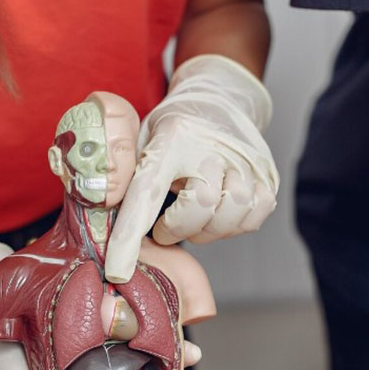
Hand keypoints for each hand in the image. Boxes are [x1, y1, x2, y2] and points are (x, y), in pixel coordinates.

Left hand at [105, 54, 278, 282]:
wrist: (222, 98)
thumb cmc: (174, 128)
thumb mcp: (140, 137)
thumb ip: (121, 170)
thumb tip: (101, 202)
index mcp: (173, 138)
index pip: (147, 192)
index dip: (131, 236)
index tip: (118, 271)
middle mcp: (213, 148)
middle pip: (200, 208)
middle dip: (178, 229)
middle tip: (165, 226)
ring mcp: (246, 161)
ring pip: (230, 217)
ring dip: (206, 229)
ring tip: (192, 217)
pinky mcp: (267, 175)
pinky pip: (253, 218)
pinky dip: (232, 226)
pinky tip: (217, 214)